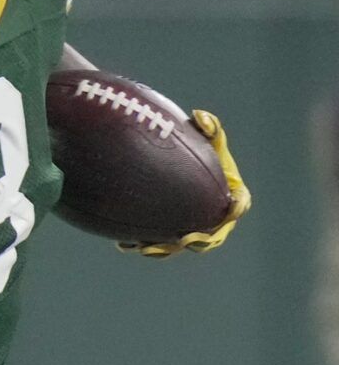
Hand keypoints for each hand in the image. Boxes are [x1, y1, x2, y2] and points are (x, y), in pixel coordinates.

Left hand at [121, 109, 250, 256]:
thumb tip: (200, 116)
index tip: (231, 207)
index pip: (240, 204)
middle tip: (185, 238)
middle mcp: (211, 218)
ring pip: (178, 245)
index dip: (237, 207)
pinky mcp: (165, 233)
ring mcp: (188, 228)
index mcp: (230, 195)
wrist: (166, 165)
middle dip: (199, 240)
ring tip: (146, 246)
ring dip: (164, 249)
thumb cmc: (194, 151)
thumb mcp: (203, 138)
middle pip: (209, 237)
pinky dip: (141, 244)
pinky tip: (125, 243)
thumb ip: (208, 128)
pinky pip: (155, 244)